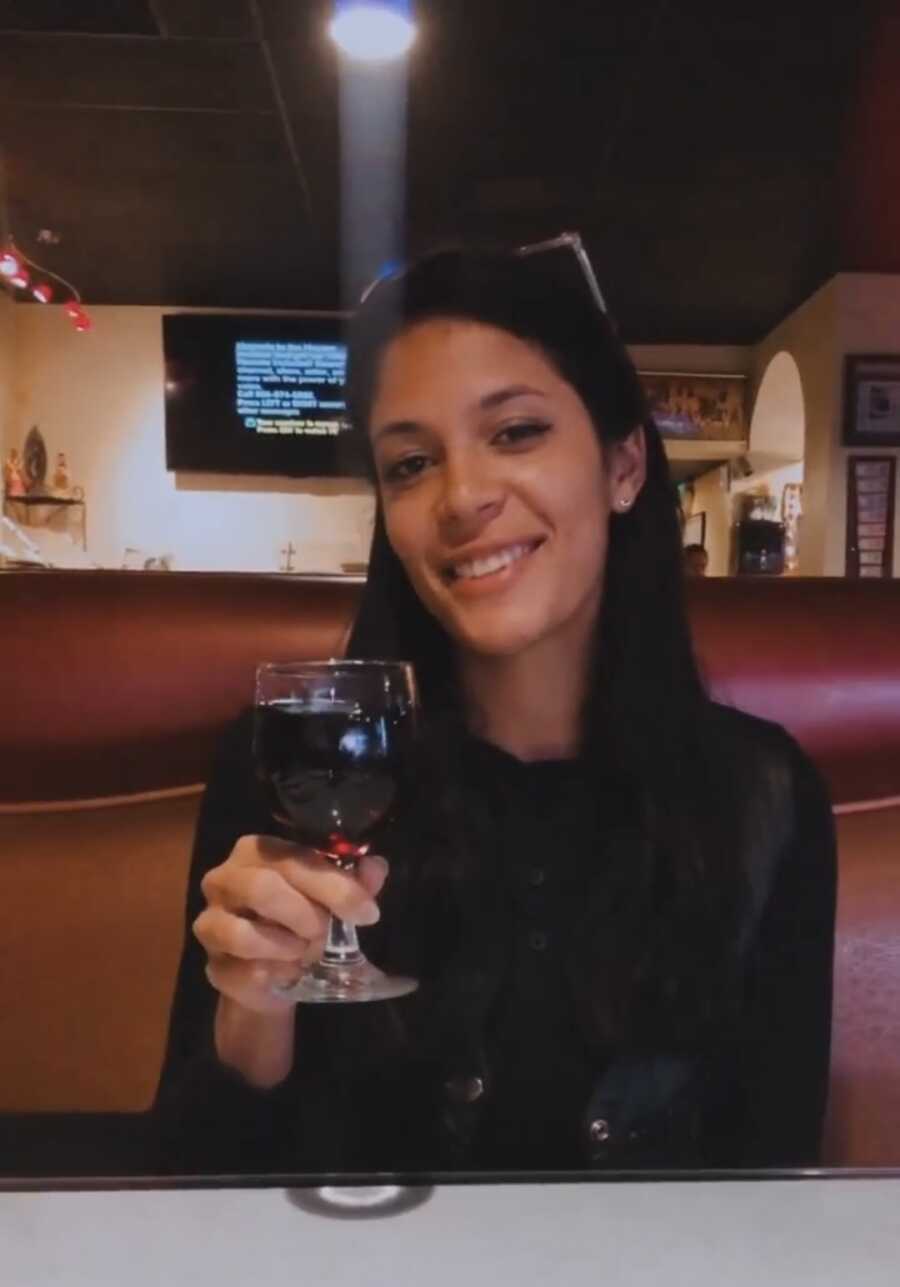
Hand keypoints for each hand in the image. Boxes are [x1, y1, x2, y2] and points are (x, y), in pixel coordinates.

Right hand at [193, 835, 388, 1014]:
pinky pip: (241, 970)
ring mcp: (210, 921)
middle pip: (263, 887)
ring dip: (285, 945)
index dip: (333, 884)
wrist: (278, 974)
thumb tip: (375, 868)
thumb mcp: (335, 898)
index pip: (293, 858)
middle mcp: (224, 878)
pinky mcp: (211, 963)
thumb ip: (356, 881)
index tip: (366, 912)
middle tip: (327, 931)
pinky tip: (288, 970)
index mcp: (257, 850)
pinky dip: (273, 972)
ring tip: (304, 950)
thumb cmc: (303, 921)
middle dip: (305, 914)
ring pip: (242, 933)